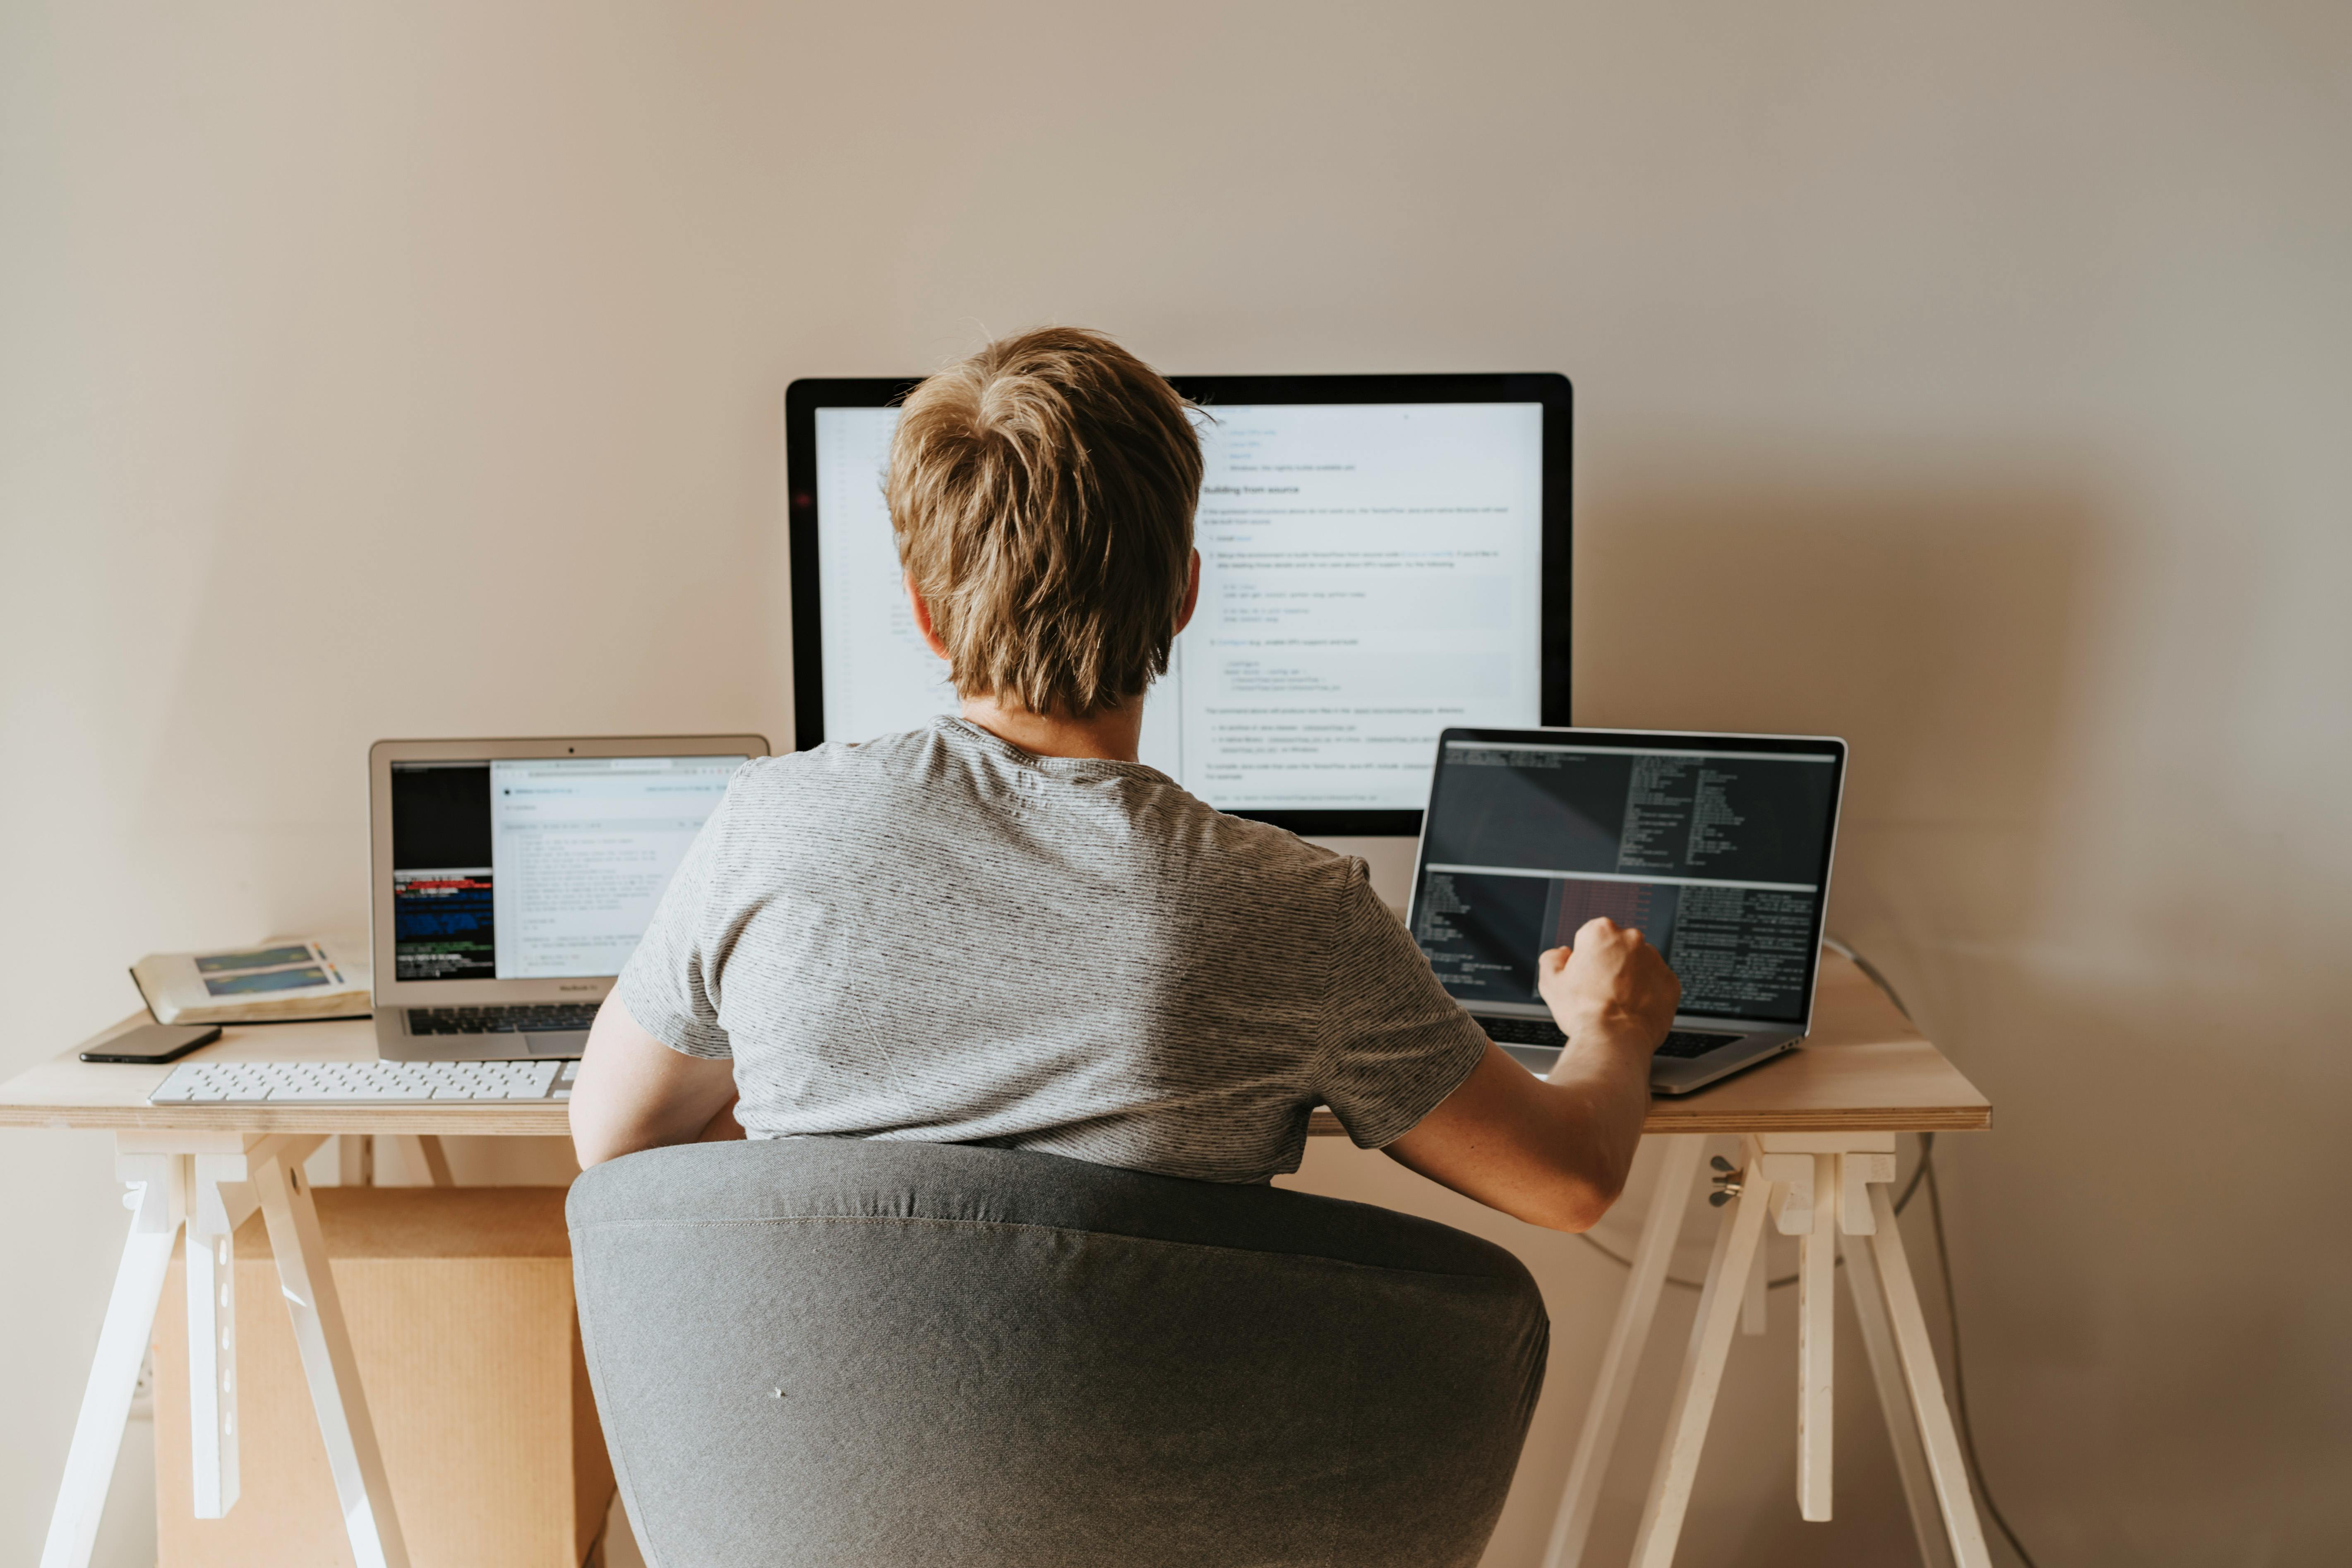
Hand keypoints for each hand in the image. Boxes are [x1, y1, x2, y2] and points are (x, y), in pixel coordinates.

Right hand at [1536, 918, 1680, 1055]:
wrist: (1614, 1040)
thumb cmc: (1584, 1012)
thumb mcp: (1551, 983)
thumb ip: (1551, 959)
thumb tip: (1561, 954)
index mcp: (1601, 932)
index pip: (1591, 936)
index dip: (1585, 957)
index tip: (1585, 974)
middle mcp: (1632, 939)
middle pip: (1618, 947)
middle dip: (1610, 963)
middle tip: (1600, 989)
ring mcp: (1655, 960)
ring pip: (1640, 964)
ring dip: (1631, 977)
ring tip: (1617, 1002)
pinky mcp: (1671, 981)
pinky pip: (1657, 983)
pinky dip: (1648, 993)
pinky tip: (1633, 1008)